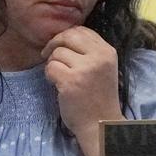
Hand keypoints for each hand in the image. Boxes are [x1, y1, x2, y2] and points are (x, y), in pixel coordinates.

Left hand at [41, 26, 123, 155]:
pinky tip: (56, 85)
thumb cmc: (98, 97)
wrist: (100, 124)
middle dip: (54, 43)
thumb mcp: (102, 68)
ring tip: (59, 77)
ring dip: (52, 64)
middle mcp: (98, 57)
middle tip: (47, 55)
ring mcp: (85, 69)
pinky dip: (49, 75)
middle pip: (68, 36)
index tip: (59, 46)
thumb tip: (63, 37)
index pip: (82, 30)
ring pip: (57, 53)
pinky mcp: (70, 82)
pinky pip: (50, 67)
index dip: (66, 36)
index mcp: (107, 52)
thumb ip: (88, 52)